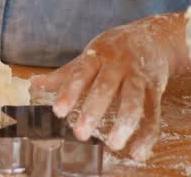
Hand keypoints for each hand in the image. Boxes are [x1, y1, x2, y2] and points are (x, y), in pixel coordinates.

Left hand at [31, 14, 187, 160]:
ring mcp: (138, 77)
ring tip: (113, 144)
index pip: (80, 74)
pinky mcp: (156, 89)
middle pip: (105, 88)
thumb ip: (64, 75)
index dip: (69, 92)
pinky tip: (137, 153)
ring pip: (133, 101)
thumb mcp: (88, 57)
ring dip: (123, 123)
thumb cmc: (113, 51)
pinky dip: (147, 135)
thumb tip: (34, 84)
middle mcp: (118, 65)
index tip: (58, 111)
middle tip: (80, 134)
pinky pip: (153, 113)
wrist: (153, 37)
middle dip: (93, 111)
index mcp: (96, 57)